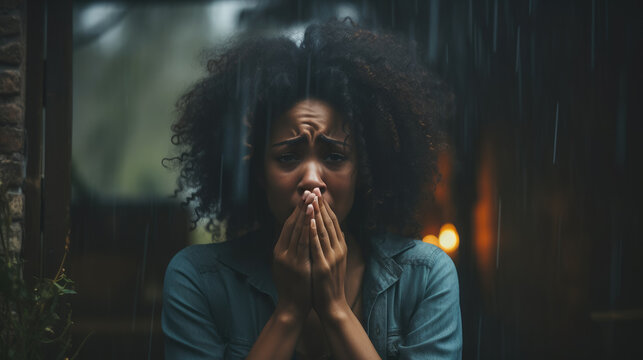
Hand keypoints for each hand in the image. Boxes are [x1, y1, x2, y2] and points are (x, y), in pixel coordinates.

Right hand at [272, 191, 316, 318]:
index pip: (288, 225)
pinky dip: (307, 229)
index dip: (297, 210)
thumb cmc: (294, 286)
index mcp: (279, 250)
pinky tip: (312, 218)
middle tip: (309, 191)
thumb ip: (292, 249)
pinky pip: (303, 243)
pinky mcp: (296, 264)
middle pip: (292, 224)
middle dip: (301, 207)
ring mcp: (288, 257)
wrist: (292, 306)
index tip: (305, 197)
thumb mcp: (289, 264)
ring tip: (311, 199)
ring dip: (305, 213)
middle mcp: (281, 251)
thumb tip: (299, 234)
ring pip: (297, 230)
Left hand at [309, 187, 348, 317]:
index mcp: (340, 247)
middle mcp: (338, 249)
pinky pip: (317, 246)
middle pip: (329, 223)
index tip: (319, 194)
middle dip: (321, 206)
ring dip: (317, 215)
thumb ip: (330, 245)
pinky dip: (314, 233)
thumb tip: (324, 230)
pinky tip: (309, 222)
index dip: (326, 207)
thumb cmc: (328, 283)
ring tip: (312, 200)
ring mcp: (331, 257)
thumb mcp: (332, 260)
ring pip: (324, 231)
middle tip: (315, 190)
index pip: (333, 222)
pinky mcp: (323, 266)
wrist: (333, 304)